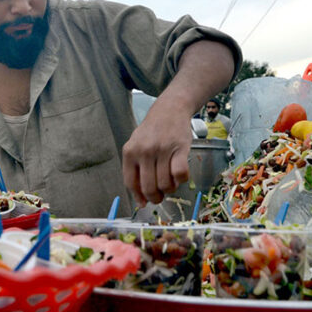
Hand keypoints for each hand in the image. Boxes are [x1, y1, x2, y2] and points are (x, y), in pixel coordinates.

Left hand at [122, 92, 192, 206]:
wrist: (169, 110)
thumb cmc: (152, 131)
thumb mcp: (136, 146)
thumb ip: (135, 170)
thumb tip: (140, 200)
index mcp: (130, 152)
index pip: (131, 183)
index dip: (139, 196)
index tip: (145, 202)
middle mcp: (144, 151)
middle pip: (149, 187)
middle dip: (156, 198)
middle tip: (160, 196)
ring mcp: (162, 149)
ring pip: (165, 184)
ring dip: (170, 189)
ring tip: (170, 182)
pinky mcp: (179, 148)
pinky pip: (180, 174)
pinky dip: (181, 180)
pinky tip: (179, 175)